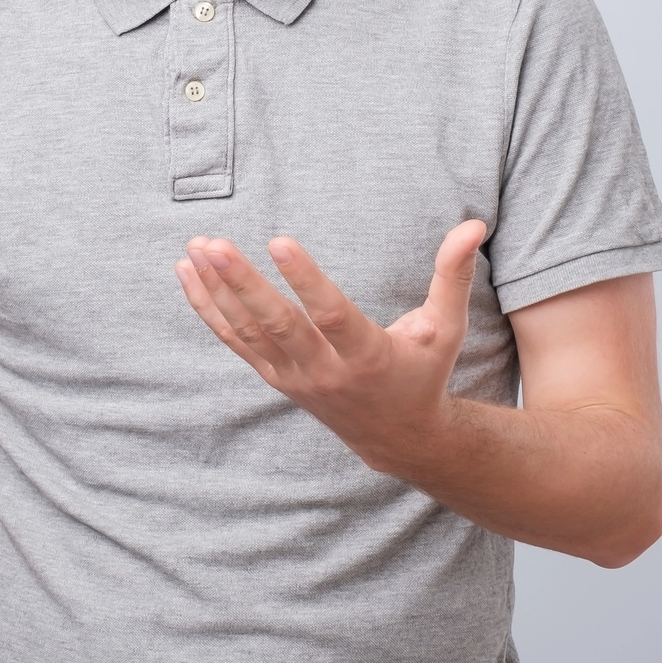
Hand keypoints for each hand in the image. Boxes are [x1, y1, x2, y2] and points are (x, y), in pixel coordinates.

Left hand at [173, 221, 489, 474]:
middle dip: (242, 283)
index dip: (305, 280)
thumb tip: (474, 225)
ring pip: (247, 332)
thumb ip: (453, 275)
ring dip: (217, 290)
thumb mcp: (445, 328)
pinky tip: (187, 273)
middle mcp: (324, 371)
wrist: (397, 437)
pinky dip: (208, 309)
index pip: (330, 315)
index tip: (279, 241)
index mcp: (367, 356)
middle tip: (215, 243)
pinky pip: (234, 341)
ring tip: (195, 247)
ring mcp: (294, 377)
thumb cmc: (424, 372)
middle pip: (276, 324)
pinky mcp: (275, 377)